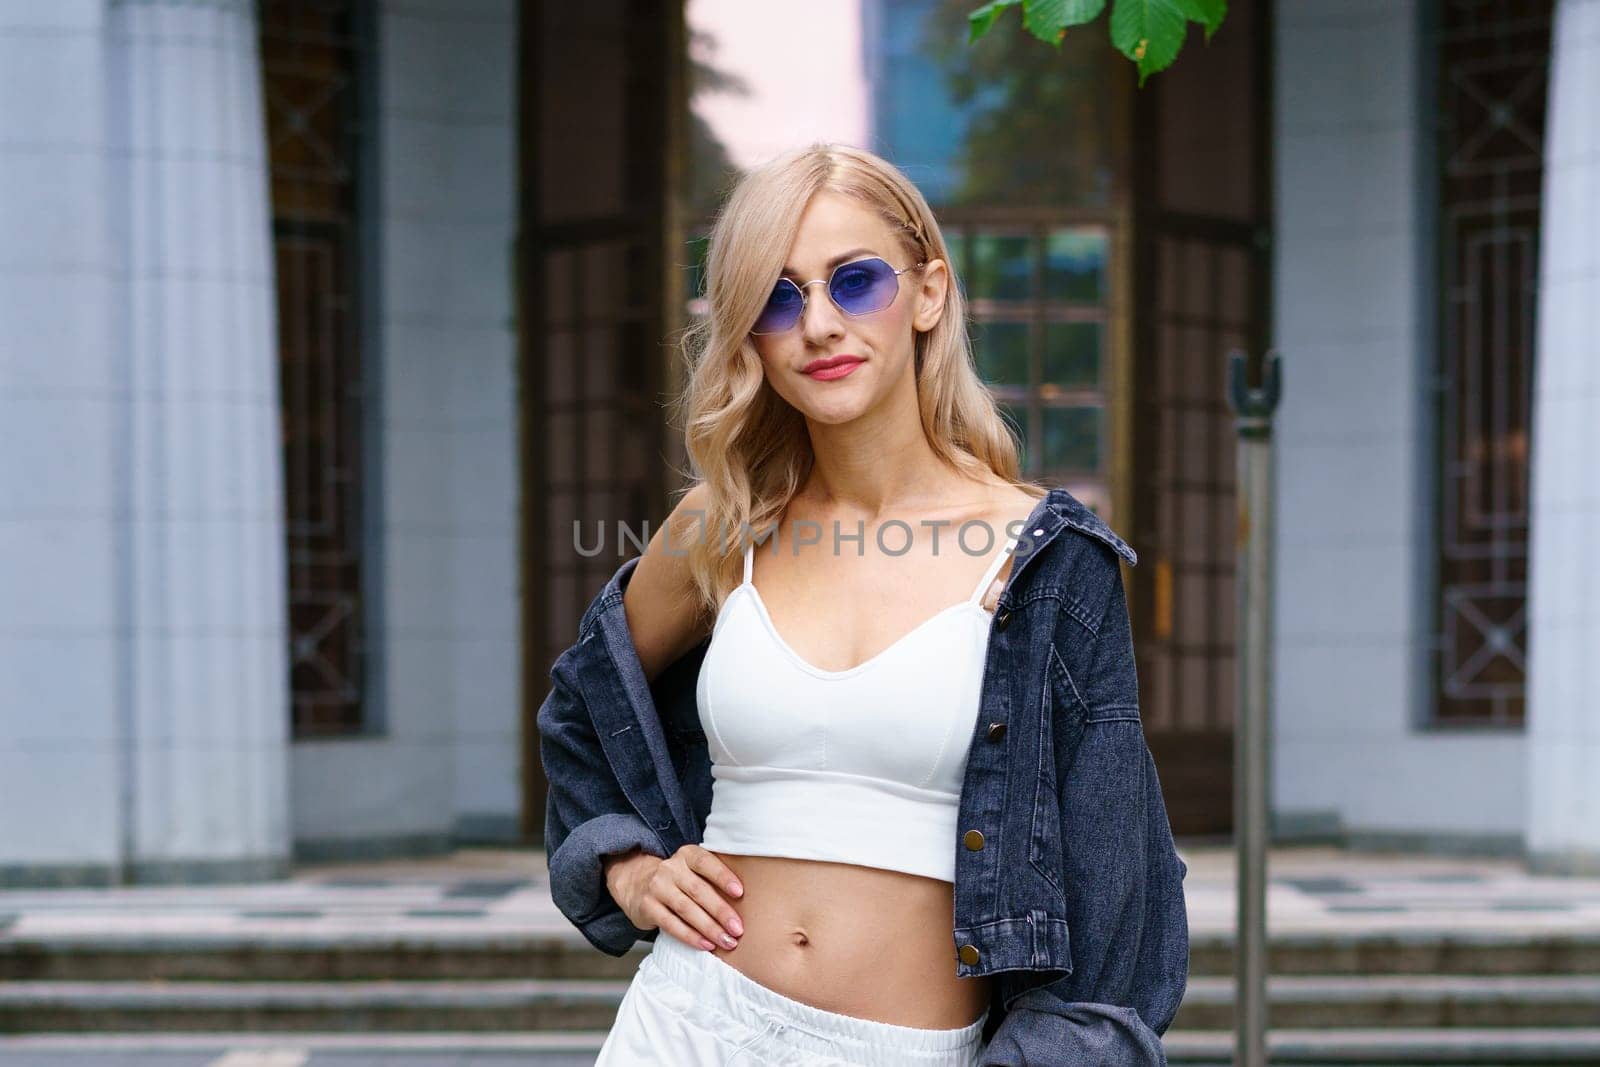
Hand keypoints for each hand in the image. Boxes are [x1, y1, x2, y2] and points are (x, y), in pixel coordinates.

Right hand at [603, 844, 745, 951]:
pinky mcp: (647, 907)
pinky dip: (690, 936)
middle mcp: (670, 868)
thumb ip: (712, 878)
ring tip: (727, 941)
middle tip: (738, 929)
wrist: (637, 883)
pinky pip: (671, 924)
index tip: (740, 892)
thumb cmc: (678, 880)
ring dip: (709, 928)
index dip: (723, 877)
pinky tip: (706, 945)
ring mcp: (657, 887)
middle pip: (699, 890)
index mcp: (686, 855)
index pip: (706, 863)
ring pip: (686, 909)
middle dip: (721, 911)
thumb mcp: (692, 869)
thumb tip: (749, 901)